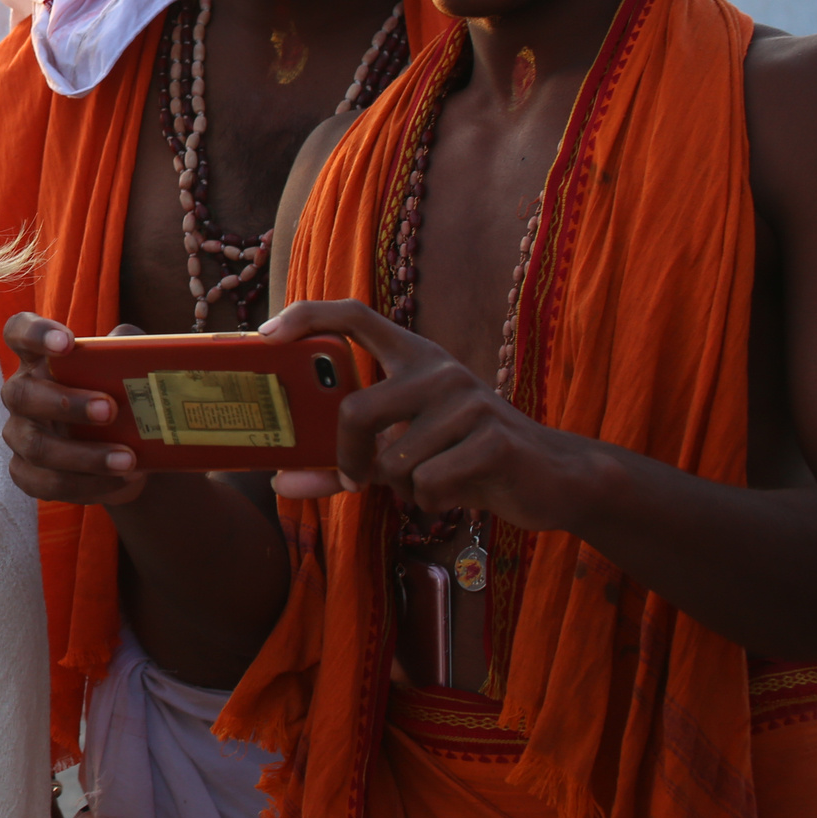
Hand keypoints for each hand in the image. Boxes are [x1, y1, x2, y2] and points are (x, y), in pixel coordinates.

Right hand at [0, 314, 149, 506]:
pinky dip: (88, 485)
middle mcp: (22, 394)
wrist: (131, 454)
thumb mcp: (130, 371)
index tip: (68, 343)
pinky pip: (46, 483)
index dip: (35, 334)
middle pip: (21, 394)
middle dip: (65, 403)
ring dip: (85, 455)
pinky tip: (121, 479)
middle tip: (110, 409)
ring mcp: (20, 435)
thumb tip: (132, 347)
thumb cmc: (123, 399)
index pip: (19, 333)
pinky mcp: (27, 473)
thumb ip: (129, 350)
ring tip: (128, 459)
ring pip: (36, 447)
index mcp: (39, 359)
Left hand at [261, 300, 600, 529]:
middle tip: (359, 479)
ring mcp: (468, 400)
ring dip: (402, 488)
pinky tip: (456, 492)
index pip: (353, 316)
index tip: (265, 335)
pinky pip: (428, 482)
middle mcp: (437, 369)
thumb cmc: (463, 458)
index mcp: (412, 358)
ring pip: (392, 460)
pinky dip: (431, 501)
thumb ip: (343, 463)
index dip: (306, 316)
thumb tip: (279, 482)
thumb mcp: (403, 452)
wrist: (552, 477)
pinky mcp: (493, 439)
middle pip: (355, 411)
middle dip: (349, 459)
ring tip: (431, 482)